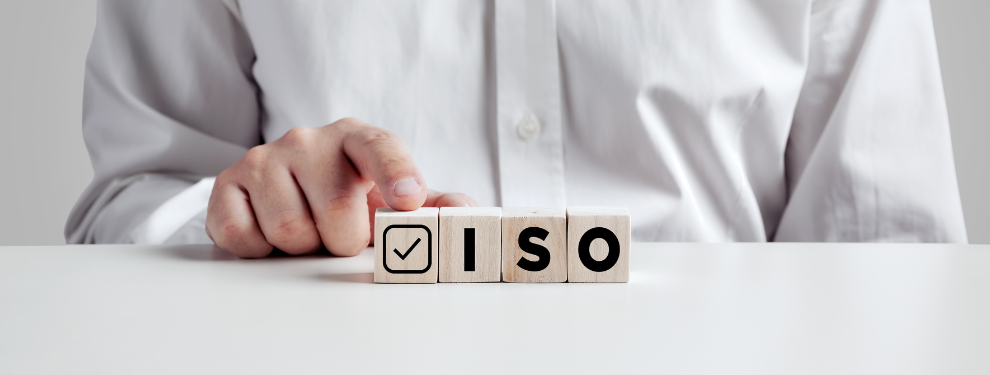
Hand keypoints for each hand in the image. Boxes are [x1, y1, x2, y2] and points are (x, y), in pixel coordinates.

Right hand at [206, 118, 475, 257]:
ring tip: (308, 230)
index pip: (379, 148)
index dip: (396, 173)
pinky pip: (242, 235)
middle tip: (340, 233)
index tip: (408, 200)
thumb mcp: (395, 200)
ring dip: (303, 247)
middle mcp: (308, 140)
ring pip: (290, 231)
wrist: (291, 192)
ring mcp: (264, 159)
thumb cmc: (351, 195)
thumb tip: (463, 212)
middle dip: (343, 237)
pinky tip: (271, 233)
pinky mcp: (227, 185)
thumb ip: (434, 208)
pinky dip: (259, 248)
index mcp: (356, 138)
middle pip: (336, 209)